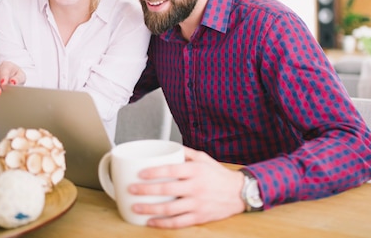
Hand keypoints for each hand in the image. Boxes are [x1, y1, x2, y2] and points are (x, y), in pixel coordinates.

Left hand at [128, 146, 245, 227]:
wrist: (238, 193)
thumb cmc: (219, 175)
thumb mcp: (204, 158)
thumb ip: (186, 153)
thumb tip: (169, 147)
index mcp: (196, 171)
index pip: (171, 170)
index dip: (154, 172)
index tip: (140, 173)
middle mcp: (196, 187)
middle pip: (166, 190)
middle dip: (145, 191)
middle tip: (131, 190)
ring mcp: (197, 203)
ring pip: (169, 209)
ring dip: (150, 209)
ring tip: (136, 207)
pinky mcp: (199, 217)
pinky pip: (178, 222)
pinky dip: (162, 223)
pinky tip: (151, 222)